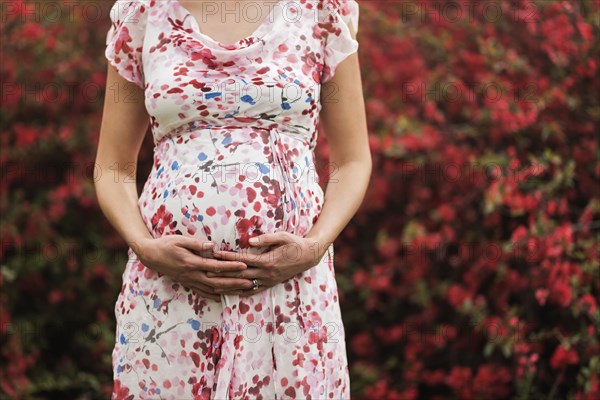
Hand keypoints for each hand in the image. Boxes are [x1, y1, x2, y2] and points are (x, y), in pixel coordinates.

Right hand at [133, 235, 255, 301]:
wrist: (150, 255)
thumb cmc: (165, 244)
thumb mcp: (180, 240)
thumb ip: (196, 244)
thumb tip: (213, 246)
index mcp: (192, 263)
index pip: (216, 266)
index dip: (231, 266)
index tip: (244, 265)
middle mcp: (192, 275)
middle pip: (217, 282)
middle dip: (235, 283)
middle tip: (250, 282)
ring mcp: (190, 281)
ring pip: (212, 289)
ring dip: (228, 290)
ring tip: (242, 290)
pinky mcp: (187, 283)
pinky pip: (202, 292)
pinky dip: (214, 296)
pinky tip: (224, 297)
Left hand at [206, 232, 326, 295]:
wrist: (309, 256)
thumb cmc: (295, 244)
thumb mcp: (283, 236)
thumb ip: (266, 238)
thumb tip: (249, 241)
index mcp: (268, 261)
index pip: (243, 260)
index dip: (228, 257)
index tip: (215, 255)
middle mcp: (266, 273)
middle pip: (240, 274)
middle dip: (222, 273)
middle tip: (206, 271)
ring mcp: (268, 281)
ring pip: (244, 285)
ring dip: (228, 285)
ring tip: (212, 285)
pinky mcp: (270, 284)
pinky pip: (252, 291)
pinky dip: (240, 292)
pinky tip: (230, 293)